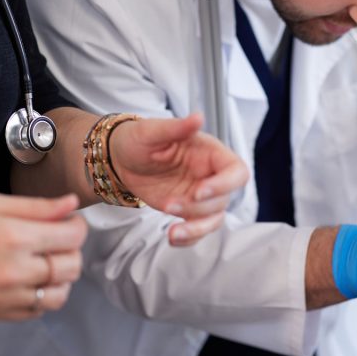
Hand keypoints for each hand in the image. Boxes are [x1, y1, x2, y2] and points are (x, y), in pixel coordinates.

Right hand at [0, 193, 86, 319]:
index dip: (77, 226)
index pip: (72, 237)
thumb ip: (34, 206)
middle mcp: (14, 271)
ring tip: (45, 261)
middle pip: (72, 267)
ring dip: (61, 277)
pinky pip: (37, 312)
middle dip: (71, 249)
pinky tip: (29, 280)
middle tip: (57, 238)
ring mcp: (5, 297)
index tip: (69, 221)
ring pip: (60, 295)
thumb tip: (69, 204)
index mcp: (13, 238)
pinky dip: (41, 297)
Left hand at [108, 113, 249, 244]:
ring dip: (197, 229)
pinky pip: (198, 230)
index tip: (199, 191)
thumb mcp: (152, 131)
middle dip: (198, 208)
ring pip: (214, 219)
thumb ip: (177, 127)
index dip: (224, 185)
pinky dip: (188, 238)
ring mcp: (200, 196)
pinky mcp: (188, 211)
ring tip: (173, 233)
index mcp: (210, 153)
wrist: (120, 159)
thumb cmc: (138, 139)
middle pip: (223, 200)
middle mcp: (210, 176)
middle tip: (170, 204)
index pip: (236, 172)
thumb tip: (198, 117)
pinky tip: (172, 237)